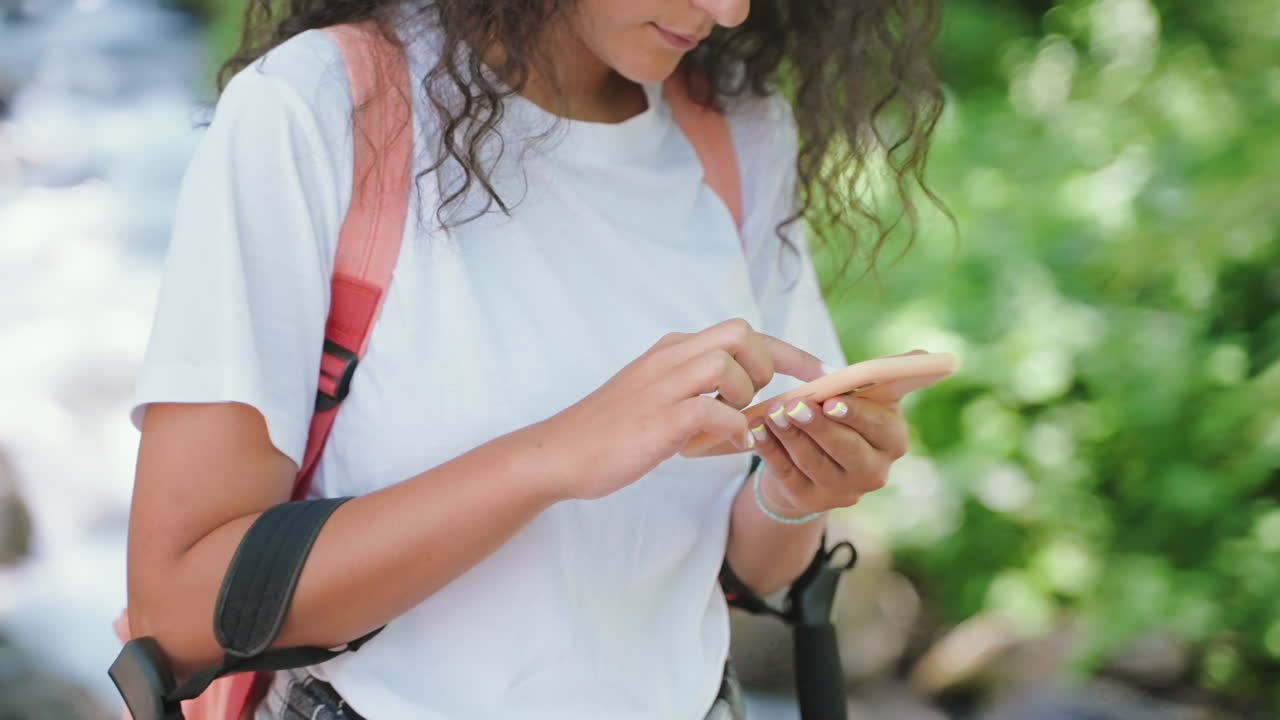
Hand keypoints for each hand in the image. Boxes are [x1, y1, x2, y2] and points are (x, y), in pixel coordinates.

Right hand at [538, 318, 823, 500]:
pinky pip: (714, 411)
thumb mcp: (660, 400)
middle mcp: (670, 357)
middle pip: (739, 333)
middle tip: (760, 400)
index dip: (788, 351)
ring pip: (728, 366)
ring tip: (729, 422)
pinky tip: (725, 442)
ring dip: (742, 397)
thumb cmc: (613, 432)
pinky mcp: (660, 417)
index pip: (742, 333)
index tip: (820, 371)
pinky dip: (731, 427)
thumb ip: (701, 395)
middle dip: (766, 365)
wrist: (562, 452)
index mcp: (673, 349)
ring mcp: (664, 385)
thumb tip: (748, 413)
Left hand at [750, 392, 909, 515]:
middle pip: (846, 449)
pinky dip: (770, 450)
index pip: (879, 428)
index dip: (855, 414)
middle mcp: (874, 472)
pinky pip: (786, 474)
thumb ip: (887, 376)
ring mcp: (841, 491)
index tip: (831, 400)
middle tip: (794, 405)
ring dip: (790, 435)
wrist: (815, 462)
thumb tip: (922, 357)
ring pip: (813, 461)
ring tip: (771, 413)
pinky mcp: (809, 501)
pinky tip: (757, 431)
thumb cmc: (844, 418)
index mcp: (893, 441)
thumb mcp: (867, 398)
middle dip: (818, 426)